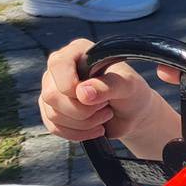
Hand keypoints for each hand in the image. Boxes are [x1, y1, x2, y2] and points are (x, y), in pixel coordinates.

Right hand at [39, 37, 171, 143]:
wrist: (133, 113)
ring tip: (105, 115)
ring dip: (84, 123)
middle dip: (83, 110)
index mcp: (78, 52)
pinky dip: (77, 134)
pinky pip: (54, 128)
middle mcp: (60, 69)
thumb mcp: (129, 86)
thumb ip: (108, 86)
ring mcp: (53, 89)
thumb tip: (82, 93)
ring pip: (53, 114)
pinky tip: (96, 129)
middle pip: (52, 95)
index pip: (58, 64)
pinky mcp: (53, 110)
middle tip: (106, 106)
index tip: (89, 96)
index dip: (69, 84)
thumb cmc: (132, 93)